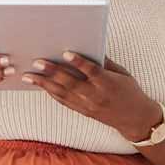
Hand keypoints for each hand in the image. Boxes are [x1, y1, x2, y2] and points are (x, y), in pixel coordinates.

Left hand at [21, 53, 162, 141]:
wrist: (136, 119)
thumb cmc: (130, 91)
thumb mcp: (122, 73)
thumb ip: (105, 62)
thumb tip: (88, 46)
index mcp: (109, 83)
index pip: (92, 71)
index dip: (79, 62)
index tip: (65, 52)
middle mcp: (97, 96)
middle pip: (71, 83)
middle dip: (52, 72)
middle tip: (37, 61)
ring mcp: (89, 106)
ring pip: (62, 94)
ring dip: (43, 84)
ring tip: (28, 76)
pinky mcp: (84, 112)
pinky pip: (64, 102)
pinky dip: (51, 92)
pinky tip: (40, 85)